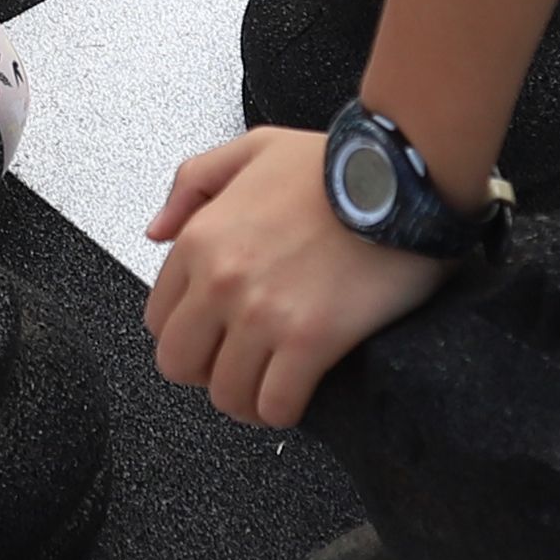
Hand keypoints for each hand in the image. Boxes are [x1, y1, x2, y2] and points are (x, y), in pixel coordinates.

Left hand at [143, 124, 448, 427]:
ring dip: (248, 398)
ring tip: (272, 385)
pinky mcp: (310, 341)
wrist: (402, 176)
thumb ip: (193, 183)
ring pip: (228, 395)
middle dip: (207, 372)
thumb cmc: (338, 165)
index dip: (188, 335)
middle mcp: (222, 281)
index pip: (159, 319)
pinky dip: (284, 409)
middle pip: (180, 365)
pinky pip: (277, 405)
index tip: (213, 337)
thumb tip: (157, 231)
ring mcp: (263, 315)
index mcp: (202, 238)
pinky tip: (299, 394)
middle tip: (240, 365)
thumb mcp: (254, 149)